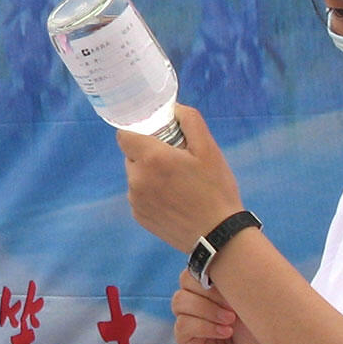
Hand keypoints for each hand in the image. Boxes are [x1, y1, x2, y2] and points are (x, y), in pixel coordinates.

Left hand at [119, 105, 245, 254]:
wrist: (217, 235)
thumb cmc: (215, 189)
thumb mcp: (209, 149)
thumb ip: (190, 121)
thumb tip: (173, 109)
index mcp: (151, 158)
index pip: (125, 135)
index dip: (139, 132)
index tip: (156, 136)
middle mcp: (136, 179)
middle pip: (131, 155)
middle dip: (148, 154)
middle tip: (176, 161)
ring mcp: (135, 200)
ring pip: (135, 176)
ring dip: (149, 174)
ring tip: (178, 184)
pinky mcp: (139, 216)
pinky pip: (139, 195)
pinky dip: (151, 193)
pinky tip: (174, 200)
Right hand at [171, 272, 285, 343]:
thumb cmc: (269, 337)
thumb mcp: (260, 304)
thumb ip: (243, 282)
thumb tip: (229, 265)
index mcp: (218, 286)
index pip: (200, 264)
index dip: (212, 270)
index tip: (235, 283)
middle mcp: (202, 301)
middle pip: (186, 279)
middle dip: (209, 290)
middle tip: (234, 306)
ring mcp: (192, 321)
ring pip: (180, 300)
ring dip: (206, 308)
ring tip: (230, 321)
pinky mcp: (188, 342)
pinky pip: (183, 325)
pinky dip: (203, 326)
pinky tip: (225, 333)